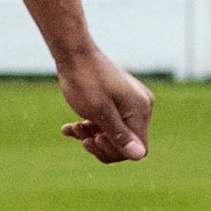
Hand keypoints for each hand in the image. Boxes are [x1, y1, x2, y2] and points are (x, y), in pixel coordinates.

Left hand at [57, 48, 152, 163]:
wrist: (74, 54)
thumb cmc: (85, 81)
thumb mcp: (100, 112)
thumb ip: (120, 135)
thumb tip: (139, 156)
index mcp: (141, 110)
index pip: (137, 149)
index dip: (115, 152)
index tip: (94, 139)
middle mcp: (140, 107)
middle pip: (125, 144)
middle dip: (101, 144)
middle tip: (81, 135)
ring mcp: (129, 104)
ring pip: (113, 135)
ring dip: (91, 136)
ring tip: (74, 128)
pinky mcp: (117, 102)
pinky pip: (106, 123)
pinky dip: (89, 127)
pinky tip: (69, 128)